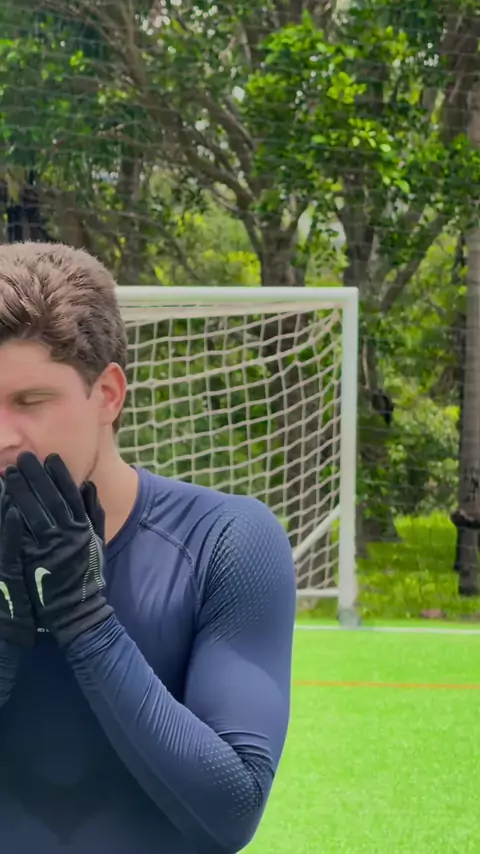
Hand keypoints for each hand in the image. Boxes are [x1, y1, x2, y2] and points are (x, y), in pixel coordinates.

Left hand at [4, 453, 112, 647]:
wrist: (77, 608)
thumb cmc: (88, 573)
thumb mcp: (97, 541)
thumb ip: (94, 513)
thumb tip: (88, 485)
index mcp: (84, 528)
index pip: (71, 494)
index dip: (60, 475)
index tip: (50, 458)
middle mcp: (68, 534)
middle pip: (50, 498)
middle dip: (36, 476)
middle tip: (24, 458)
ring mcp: (50, 547)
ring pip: (32, 512)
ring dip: (20, 490)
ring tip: (9, 472)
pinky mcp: (33, 560)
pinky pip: (20, 533)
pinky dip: (12, 516)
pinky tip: (5, 501)